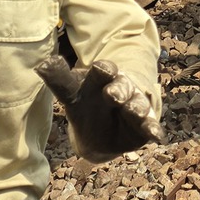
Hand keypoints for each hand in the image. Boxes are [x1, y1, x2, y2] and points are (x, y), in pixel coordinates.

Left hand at [34, 56, 159, 162]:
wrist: (99, 132)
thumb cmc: (87, 104)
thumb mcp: (72, 93)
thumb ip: (59, 80)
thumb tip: (42, 64)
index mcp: (103, 77)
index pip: (103, 70)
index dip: (102, 69)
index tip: (100, 68)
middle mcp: (122, 89)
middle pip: (121, 86)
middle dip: (118, 90)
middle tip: (112, 95)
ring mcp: (134, 106)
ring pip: (137, 105)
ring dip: (136, 107)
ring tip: (133, 111)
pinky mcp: (143, 126)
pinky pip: (150, 126)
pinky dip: (154, 130)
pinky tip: (157, 136)